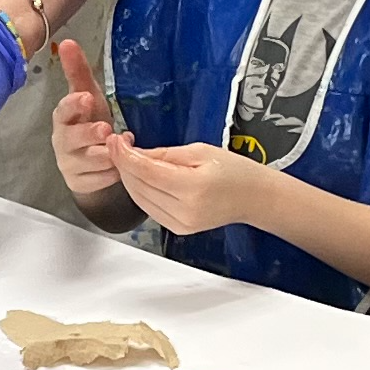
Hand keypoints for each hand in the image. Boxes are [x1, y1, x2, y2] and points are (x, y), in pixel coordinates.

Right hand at [49, 35, 123, 195]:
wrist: (91, 160)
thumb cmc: (88, 122)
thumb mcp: (88, 95)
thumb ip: (78, 71)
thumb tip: (68, 42)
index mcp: (64, 118)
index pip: (62, 111)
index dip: (73, 105)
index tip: (85, 97)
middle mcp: (63, 141)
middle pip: (71, 139)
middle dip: (88, 134)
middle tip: (105, 129)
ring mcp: (70, 164)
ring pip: (87, 162)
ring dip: (105, 155)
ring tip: (119, 148)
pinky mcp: (80, 182)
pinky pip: (98, 180)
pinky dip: (111, 173)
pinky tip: (120, 167)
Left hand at [108, 139, 276, 238]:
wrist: (253, 198)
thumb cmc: (234, 170)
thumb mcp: (200, 151)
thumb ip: (165, 154)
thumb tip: (134, 153)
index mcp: (192, 188)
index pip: (146, 171)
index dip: (125, 155)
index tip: (115, 140)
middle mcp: (184, 210)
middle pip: (138, 187)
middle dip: (123, 164)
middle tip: (118, 144)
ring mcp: (180, 224)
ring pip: (139, 199)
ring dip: (128, 177)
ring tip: (127, 157)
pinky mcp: (177, 229)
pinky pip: (148, 208)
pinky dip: (139, 191)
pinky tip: (139, 175)